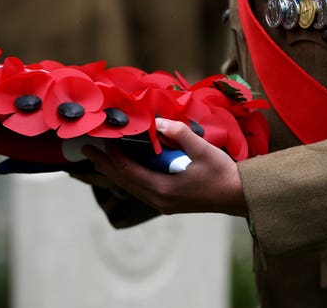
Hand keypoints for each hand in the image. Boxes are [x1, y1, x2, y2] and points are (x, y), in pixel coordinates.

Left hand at [79, 118, 248, 216]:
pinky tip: (125, 168)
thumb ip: (179, 134)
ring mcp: (163, 203)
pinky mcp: (168, 202)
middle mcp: (158, 200)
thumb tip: (157, 122)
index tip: (97, 142)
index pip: (128, 170)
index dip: (111, 156)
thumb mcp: (202, 151)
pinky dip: (128, 176)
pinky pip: (140, 188)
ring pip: (131, 187)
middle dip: (105, 165)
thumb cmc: (223, 174)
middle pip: (124, 181)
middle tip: (86, 150)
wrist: (239, 196)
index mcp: (163, 189)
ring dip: (114, 172)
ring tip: (100, 158)